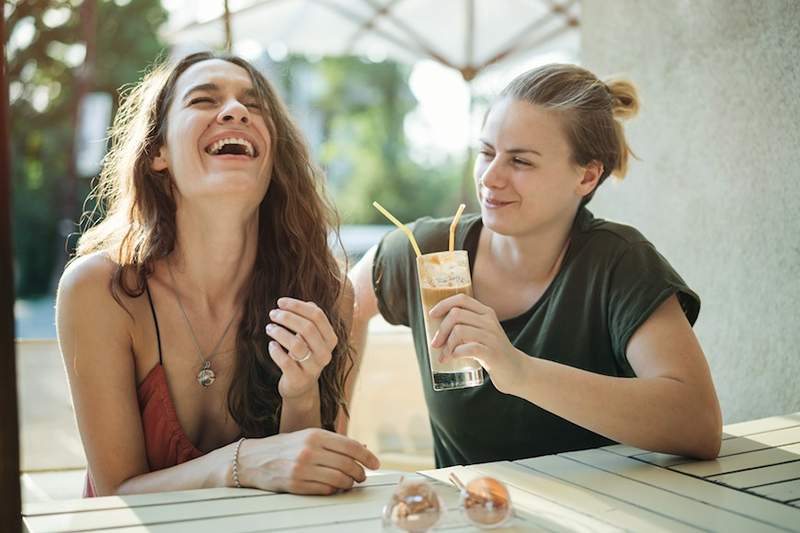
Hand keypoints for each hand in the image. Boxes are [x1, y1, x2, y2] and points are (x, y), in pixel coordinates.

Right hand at [239, 428, 380, 494]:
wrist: (252, 459)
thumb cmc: (285, 447)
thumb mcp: (308, 437)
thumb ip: (333, 442)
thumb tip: (362, 448)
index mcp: (315, 434)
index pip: (351, 446)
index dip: (367, 456)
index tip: (376, 463)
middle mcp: (310, 450)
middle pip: (348, 464)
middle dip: (360, 473)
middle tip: (362, 476)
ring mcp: (302, 468)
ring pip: (339, 480)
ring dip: (349, 483)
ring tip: (349, 483)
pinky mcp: (296, 484)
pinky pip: (325, 490)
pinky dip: (334, 490)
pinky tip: (333, 488)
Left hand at [266, 298, 338, 399]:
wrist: (301, 386)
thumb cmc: (304, 354)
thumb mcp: (311, 337)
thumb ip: (309, 319)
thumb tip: (301, 303)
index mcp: (331, 339)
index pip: (317, 316)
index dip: (297, 306)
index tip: (280, 302)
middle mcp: (326, 353)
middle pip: (307, 328)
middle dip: (287, 317)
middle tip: (273, 314)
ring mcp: (314, 368)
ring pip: (296, 344)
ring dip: (279, 332)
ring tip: (269, 328)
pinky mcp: (300, 379)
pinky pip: (286, 362)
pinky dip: (275, 351)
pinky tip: (271, 345)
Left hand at [429, 293, 523, 392]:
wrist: (517, 371)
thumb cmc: (492, 352)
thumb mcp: (482, 333)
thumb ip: (466, 326)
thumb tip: (436, 328)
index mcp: (486, 313)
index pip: (461, 299)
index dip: (443, 304)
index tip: (432, 316)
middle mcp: (489, 321)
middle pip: (456, 314)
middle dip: (441, 330)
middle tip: (435, 344)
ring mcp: (492, 337)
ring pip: (459, 330)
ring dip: (446, 345)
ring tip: (443, 356)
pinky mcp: (492, 353)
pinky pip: (468, 348)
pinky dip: (455, 353)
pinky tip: (452, 359)